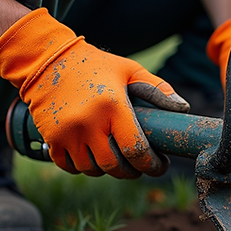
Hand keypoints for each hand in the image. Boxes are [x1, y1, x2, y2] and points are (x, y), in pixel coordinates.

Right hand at [0, 8, 188, 177]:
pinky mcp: (51, 138)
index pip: (135, 150)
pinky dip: (84, 167)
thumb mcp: (129, 70)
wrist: (47, 59)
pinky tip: (93, 157)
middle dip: (132, 171)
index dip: (151, 164)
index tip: (160, 165)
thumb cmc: (95, 65)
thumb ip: (158, 89)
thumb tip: (183, 109)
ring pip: (93, 169)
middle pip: (115, 166)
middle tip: (139, 166)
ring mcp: (67, 133)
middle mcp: (89, 123)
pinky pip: (70, 166)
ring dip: (108, 170)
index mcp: (112, 106)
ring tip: (116, 159)